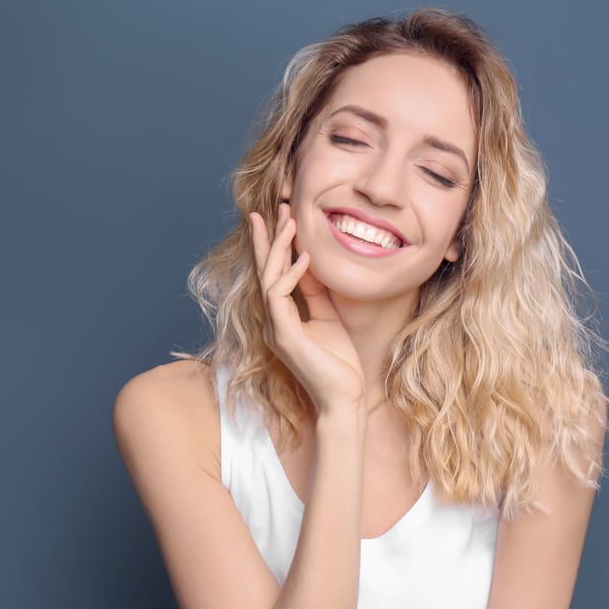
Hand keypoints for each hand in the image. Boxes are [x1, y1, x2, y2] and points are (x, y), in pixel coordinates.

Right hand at [249, 203, 366, 417]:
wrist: (344, 399)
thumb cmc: (339, 364)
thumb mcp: (328, 318)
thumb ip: (314, 293)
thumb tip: (307, 262)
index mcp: (282, 318)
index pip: (273, 275)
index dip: (274, 246)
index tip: (281, 218)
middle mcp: (273, 322)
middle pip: (264, 272)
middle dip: (266, 239)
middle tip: (270, 209)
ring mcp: (275, 329)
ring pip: (269, 279)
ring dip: (278, 248)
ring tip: (289, 222)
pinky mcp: (285, 337)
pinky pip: (279, 298)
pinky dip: (291, 275)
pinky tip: (304, 258)